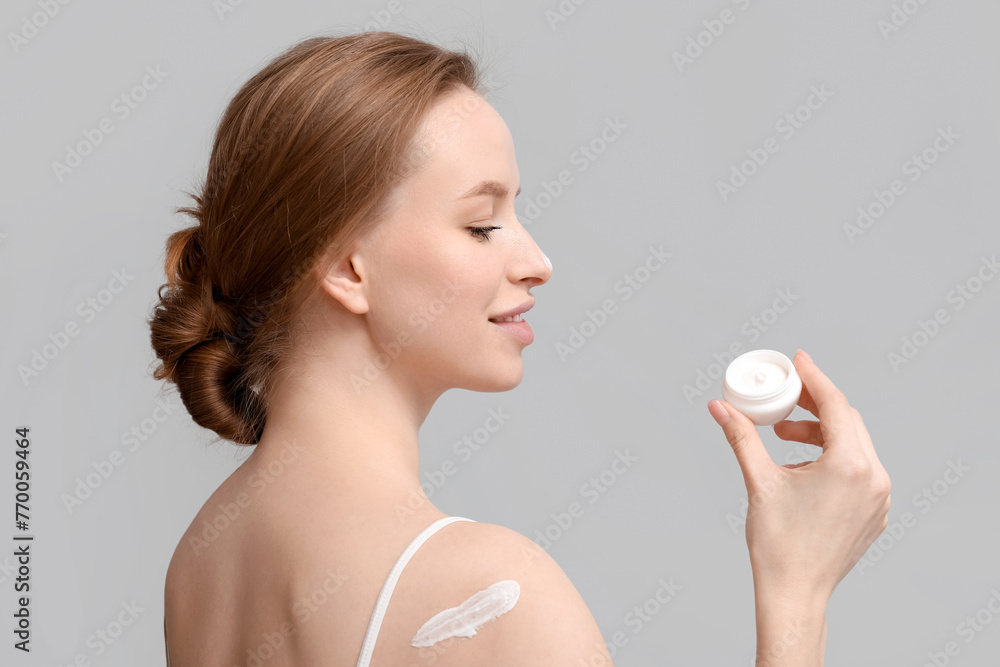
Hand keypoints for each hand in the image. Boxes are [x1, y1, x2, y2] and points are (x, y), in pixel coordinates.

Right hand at [708, 349, 890, 605]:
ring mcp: (879, 498)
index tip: (799, 361)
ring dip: (821, 432)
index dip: (814, 378)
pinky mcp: (875, 512)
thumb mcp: (759, 481)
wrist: (795, 592)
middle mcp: (874, 478)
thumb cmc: (778, 543)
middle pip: (848, 421)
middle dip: (815, 405)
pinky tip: (803, 464)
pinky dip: (834, 457)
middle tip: (785, 396)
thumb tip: (718, 406)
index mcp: (850, 466)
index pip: (835, 405)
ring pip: (855, 445)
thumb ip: (741, 436)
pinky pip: (860, 469)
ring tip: (784, 435)